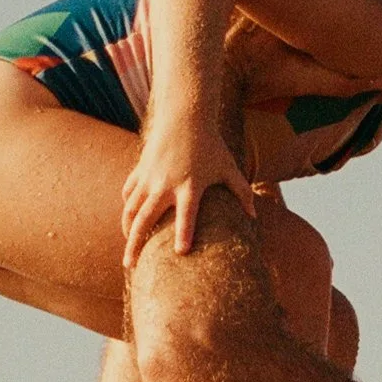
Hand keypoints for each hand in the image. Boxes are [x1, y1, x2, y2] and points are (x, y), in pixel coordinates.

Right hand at [122, 119, 257, 263]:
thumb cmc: (210, 144)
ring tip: (128, 249)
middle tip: (130, 264)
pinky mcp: (140, 170)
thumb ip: (242, 192)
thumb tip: (254, 216)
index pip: (188, 215)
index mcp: (190, 186)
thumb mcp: (229, 167)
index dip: (185, 233)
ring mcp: (149, 178)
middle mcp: (166, 184)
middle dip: (136, 243)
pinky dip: (127, 207)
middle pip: (146, 219)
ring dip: (127, 230)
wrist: (185, 116)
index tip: (181, 253)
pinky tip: (129, 219)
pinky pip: (129, 193)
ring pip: (131, 209)